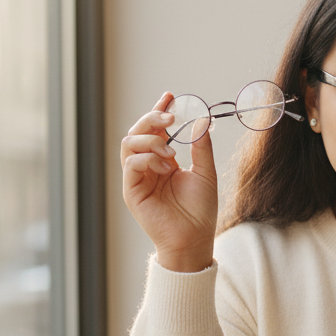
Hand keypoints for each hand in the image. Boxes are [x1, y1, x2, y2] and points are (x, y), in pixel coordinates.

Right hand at [120, 93, 219, 271]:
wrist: (194, 239)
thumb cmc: (200, 211)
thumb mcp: (206, 173)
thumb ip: (201, 147)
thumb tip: (201, 120)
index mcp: (163, 160)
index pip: (156, 130)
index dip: (160, 111)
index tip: (170, 96)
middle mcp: (147, 166)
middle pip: (138, 131)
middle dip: (152, 119)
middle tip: (170, 118)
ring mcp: (137, 178)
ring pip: (129, 143)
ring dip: (149, 140)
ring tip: (170, 151)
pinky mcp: (131, 191)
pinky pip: (130, 165)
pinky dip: (146, 158)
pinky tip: (164, 165)